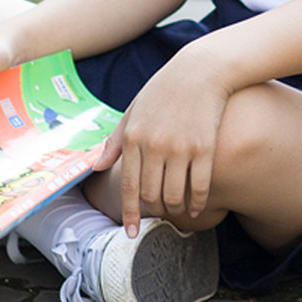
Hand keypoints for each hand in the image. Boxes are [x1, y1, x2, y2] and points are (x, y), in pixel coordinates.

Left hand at [93, 46, 231, 234]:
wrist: (202, 69)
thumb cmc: (165, 89)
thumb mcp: (134, 110)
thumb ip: (115, 140)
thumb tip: (96, 166)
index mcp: (133, 137)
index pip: (127, 186)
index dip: (129, 213)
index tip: (131, 232)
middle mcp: (154, 145)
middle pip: (150, 194)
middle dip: (154, 211)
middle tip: (159, 216)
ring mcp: (180, 147)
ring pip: (174, 194)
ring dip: (175, 209)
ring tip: (177, 211)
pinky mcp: (204, 146)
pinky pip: (199, 185)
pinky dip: (197, 202)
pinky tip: (196, 207)